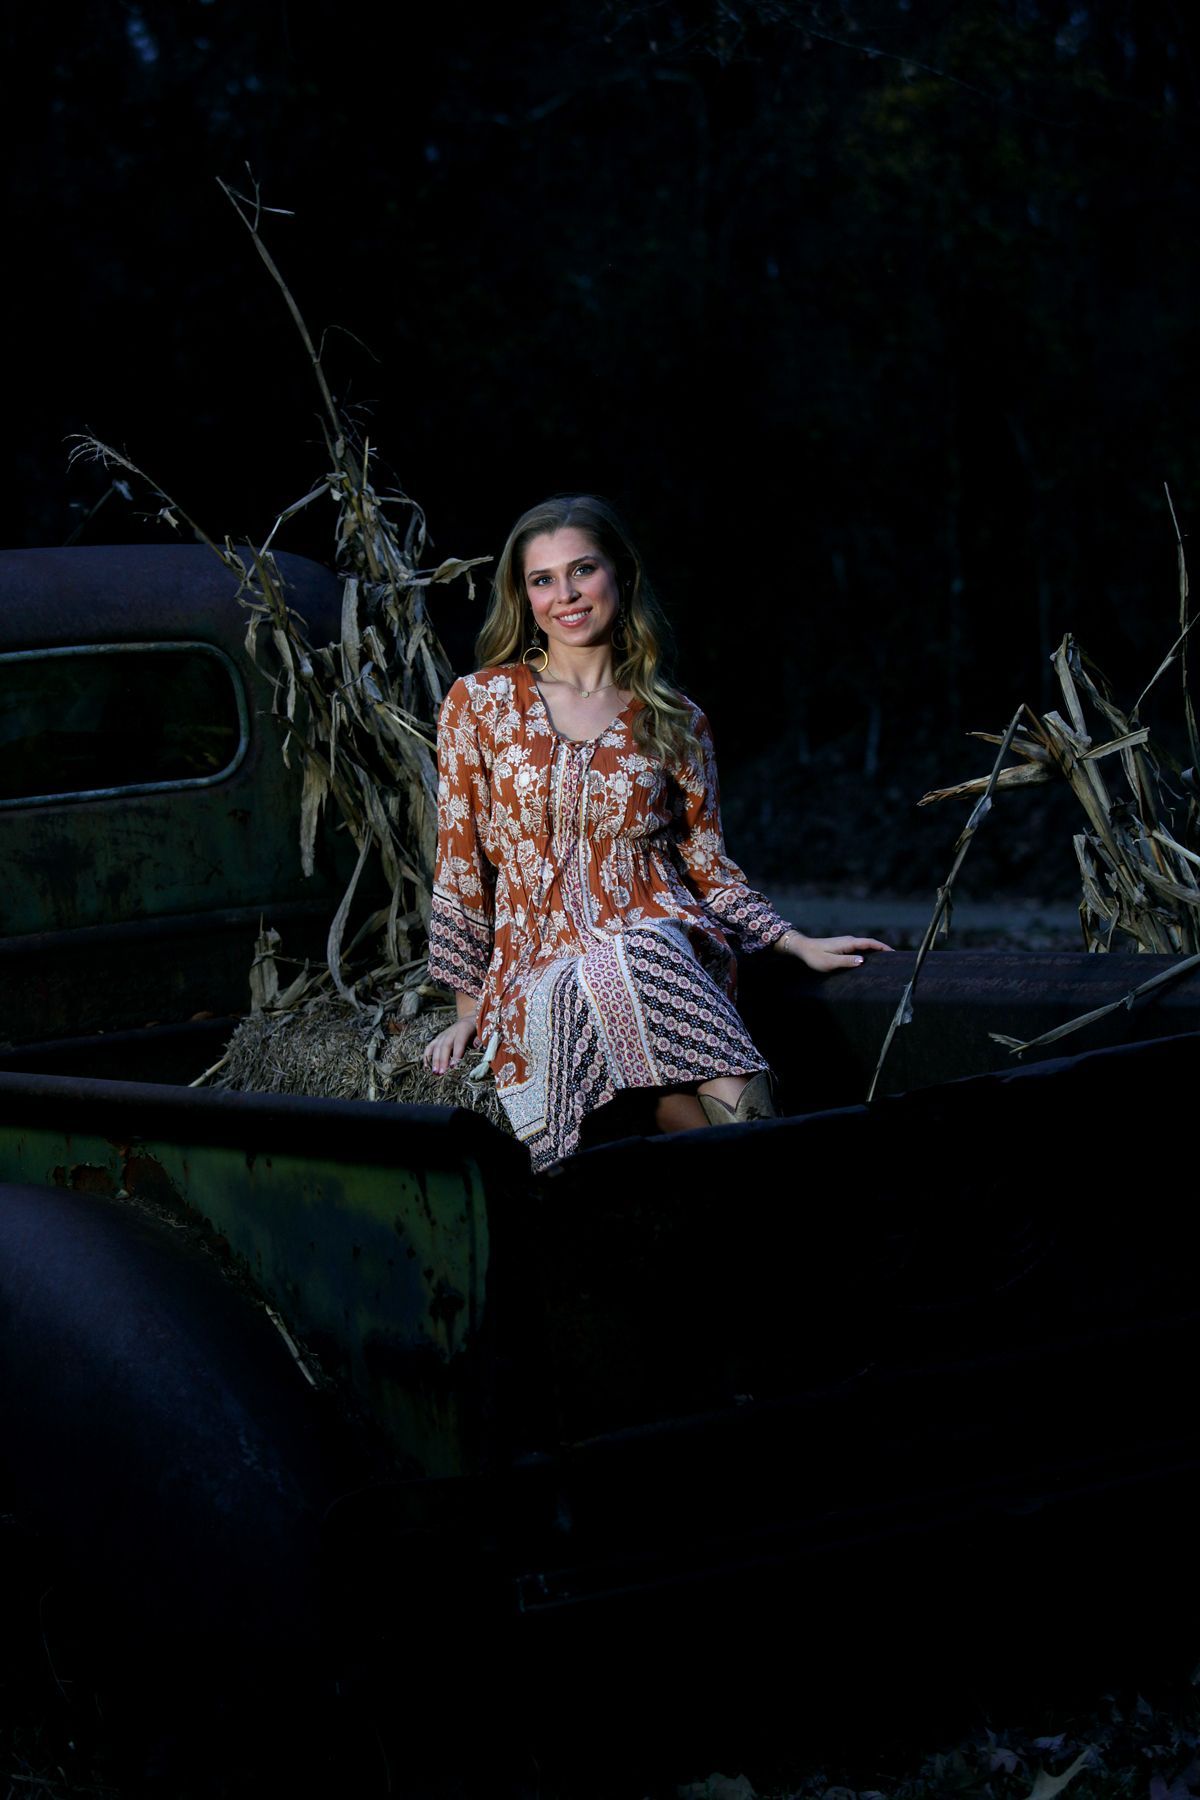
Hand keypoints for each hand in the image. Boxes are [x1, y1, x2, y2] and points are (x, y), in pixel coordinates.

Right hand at [422, 1015, 477, 1073]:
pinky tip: (426, 1067)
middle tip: (442, 1073)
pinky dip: (427, 1057)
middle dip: (442, 1060)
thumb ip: (479, 1039)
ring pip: (436, 1047)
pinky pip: (430, 1047)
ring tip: (435, 1072)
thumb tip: (477, 1045)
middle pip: (445, 1046)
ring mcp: (443, 1035)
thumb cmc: (477, 1030)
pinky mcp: (438, 1039)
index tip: (453, 1066)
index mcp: (463, 1029)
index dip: (456, 1053)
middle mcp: (451, 1032)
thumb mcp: (482, 1032)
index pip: (459, 1042)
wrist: (469, 1020)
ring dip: (434, 1060)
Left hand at [775, 930, 893, 971]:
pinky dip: (869, 954)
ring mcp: (847, 943)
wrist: (803, 948)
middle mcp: (850, 941)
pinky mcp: (843, 947)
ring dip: (877, 953)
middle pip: (871, 944)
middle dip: (884, 950)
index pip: (871, 943)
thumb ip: (846, 962)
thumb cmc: (815, 957)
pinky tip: (871, 962)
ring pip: (866, 947)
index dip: (884, 948)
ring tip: (887, 962)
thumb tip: (863, 961)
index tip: (895, 954)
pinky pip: (860, 949)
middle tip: (895, 960)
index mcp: (849, 943)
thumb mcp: (830, 962)